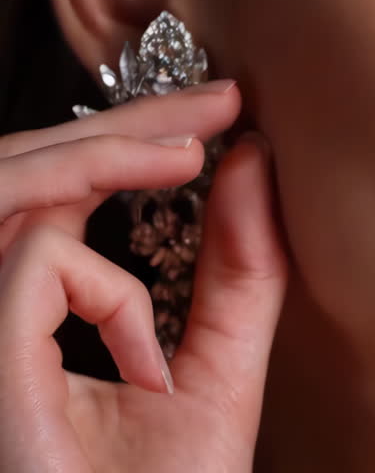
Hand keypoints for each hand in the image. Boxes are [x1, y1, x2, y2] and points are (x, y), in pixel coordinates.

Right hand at [0, 81, 289, 472]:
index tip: (224, 108)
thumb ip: (237, 275)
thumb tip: (252, 165)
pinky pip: (30, 262)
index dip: (130, 134)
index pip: (56, 195)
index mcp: (32, 321)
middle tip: (221, 100)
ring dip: (106, 157)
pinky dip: (101, 288)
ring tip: (194, 148)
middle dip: (125, 123)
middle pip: (23, 176)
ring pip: (11, 193)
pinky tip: (143, 360)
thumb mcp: (219, 372)